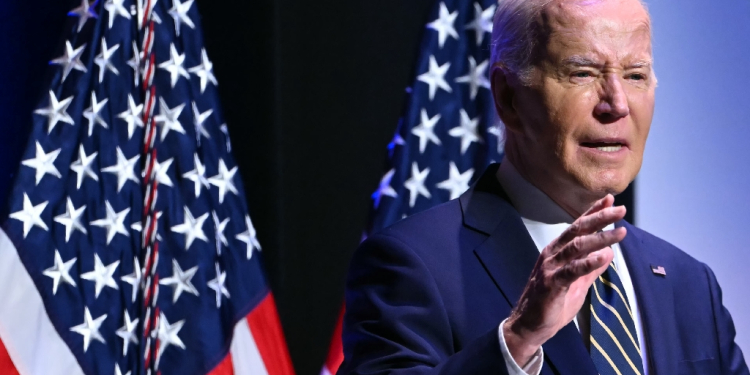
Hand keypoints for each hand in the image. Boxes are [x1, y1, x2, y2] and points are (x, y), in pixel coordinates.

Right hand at [503, 194, 626, 365]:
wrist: (529, 325)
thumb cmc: (551, 304)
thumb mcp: (576, 284)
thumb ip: (591, 268)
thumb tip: (609, 253)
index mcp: (557, 251)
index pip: (577, 226)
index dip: (594, 212)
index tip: (611, 199)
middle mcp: (552, 254)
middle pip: (578, 230)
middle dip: (600, 218)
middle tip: (620, 209)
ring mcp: (550, 268)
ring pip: (577, 246)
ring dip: (600, 238)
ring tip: (620, 231)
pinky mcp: (551, 283)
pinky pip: (572, 270)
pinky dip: (589, 262)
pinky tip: (605, 255)